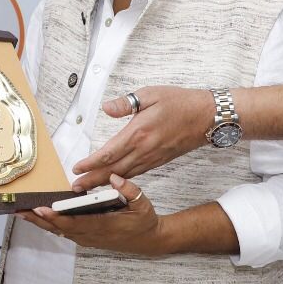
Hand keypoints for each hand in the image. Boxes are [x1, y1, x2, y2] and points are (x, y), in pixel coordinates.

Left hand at [18, 175, 162, 253]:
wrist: (149, 240)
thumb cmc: (144, 220)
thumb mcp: (143, 204)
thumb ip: (129, 190)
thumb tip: (114, 177)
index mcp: (104, 226)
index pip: (75, 222)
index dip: (57, 217)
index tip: (41, 210)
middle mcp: (92, 235)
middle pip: (60, 228)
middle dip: (38, 220)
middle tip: (19, 210)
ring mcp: (88, 239)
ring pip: (59, 231)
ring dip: (40, 223)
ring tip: (21, 212)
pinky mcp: (86, 239)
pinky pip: (64, 232)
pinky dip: (49, 225)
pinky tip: (37, 217)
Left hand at [70, 86, 214, 190]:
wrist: (207, 117)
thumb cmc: (180, 103)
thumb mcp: (151, 94)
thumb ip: (126, 102)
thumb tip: (107, 108)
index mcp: (139, 132)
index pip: (109, 152)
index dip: (91, 163)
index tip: (77, 168)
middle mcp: (144, 150)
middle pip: (113, 170)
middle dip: (92, 180)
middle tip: (75, 188)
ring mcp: (152, 158)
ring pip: (124, 175)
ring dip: (104, 183)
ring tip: (88, 189)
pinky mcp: (158, 161)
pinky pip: (136, 174)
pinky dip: (121, 181)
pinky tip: (113, 183)